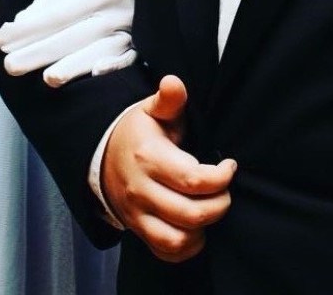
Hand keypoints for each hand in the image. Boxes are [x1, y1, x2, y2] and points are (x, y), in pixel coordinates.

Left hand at [0, 0, 136, 86]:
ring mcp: (130, 27)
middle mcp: (116, 9)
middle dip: (40, 52)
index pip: (58, 13)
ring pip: (101, 49)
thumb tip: (20, 25)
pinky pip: (129, 57)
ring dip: (74, 65)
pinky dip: (114, 65)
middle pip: (75, 35)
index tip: (3, 39)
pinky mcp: (141, 43)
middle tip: (10, 65)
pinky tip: (95, 72)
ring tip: (48, 79)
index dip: (30, 29)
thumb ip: (48, 1)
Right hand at [102, 76, 236, 262]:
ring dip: (203, 229)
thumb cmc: (138, 132)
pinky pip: (165, 252)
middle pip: (192, 213)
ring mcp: (137, 214)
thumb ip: (169, 99)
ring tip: (211, 207)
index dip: (221, 176)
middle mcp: (142, 190)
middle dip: (220, 203)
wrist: (102, 156)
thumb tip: (174, 81)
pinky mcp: (138, 230)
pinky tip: (196, 227)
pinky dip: (186, 247)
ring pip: (177, 239)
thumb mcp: (151, 110)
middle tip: (225, 188)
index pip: (194, 180)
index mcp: (149, 158)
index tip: (229, 165)